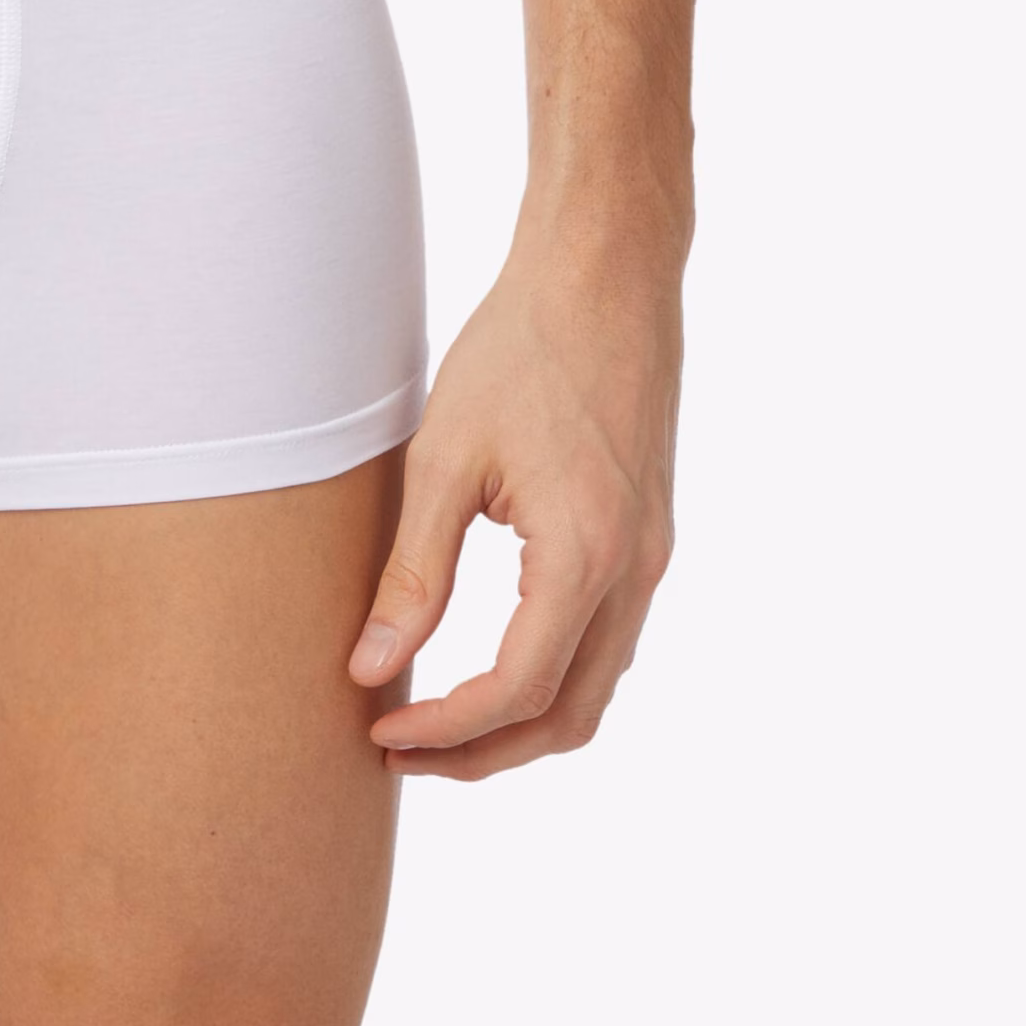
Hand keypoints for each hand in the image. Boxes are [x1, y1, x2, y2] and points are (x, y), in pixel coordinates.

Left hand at [349, 236, 679, 777]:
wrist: (605, 274)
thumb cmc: (520, 348)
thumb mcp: (445, 457)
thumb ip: (413, 572)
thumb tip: (372, 667)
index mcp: (585, 555)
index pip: (517, 689)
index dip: (447, 729)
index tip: (382, 730)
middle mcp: (636, 572)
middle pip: (567, 716)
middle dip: (484, 751)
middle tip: (401, 748)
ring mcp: (652, 557)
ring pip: (594, 687)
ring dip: (520, 722)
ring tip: (435, 716)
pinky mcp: (649, 536)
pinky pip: (607, 641)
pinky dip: (551, 674)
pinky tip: (489, 657)